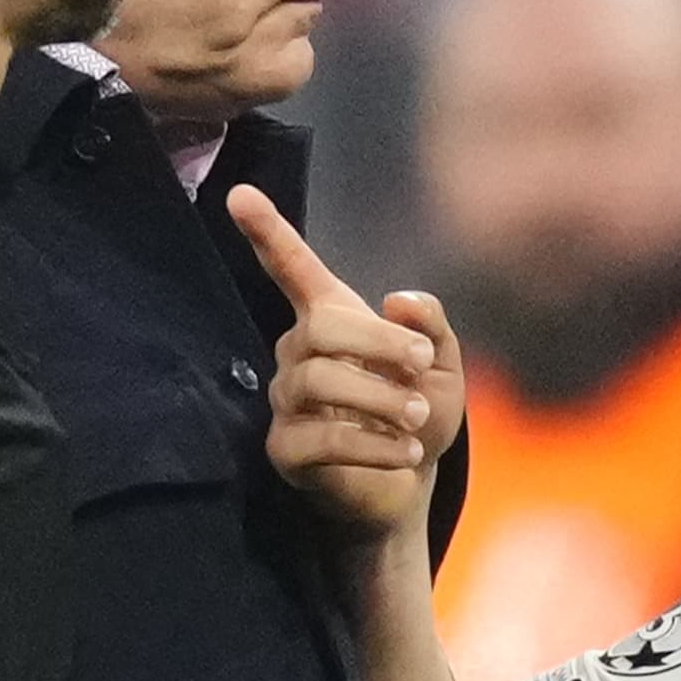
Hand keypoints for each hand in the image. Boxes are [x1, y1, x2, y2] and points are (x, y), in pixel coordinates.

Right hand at [229, 185, 464, 542]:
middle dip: (378, 342)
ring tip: (417, 418)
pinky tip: (408, 452)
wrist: (408, 487)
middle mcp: (298, 352)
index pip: (292, 268)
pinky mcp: (285, 449)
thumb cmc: (418, 416)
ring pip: (318, 380)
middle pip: (320, 326)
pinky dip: (374, 444)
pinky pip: (322, 437)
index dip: (268, 232)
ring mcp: (285, 401)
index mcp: (331, 319)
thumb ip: (430, 326)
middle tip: (420, 366)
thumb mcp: (441, 365)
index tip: (240, 194)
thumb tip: (397, 301)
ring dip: (380, 398)